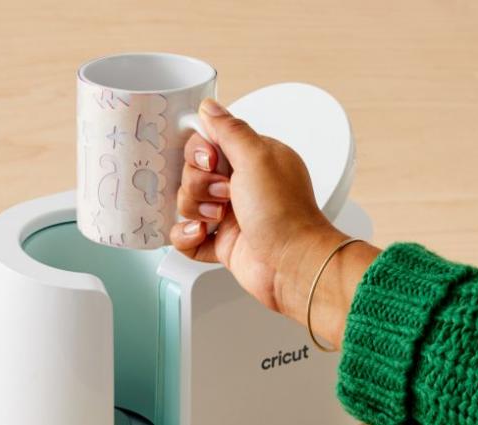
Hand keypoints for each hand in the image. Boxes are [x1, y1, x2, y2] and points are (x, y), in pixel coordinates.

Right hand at [170, 97, 378, 346]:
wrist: (292, 264)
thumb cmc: (283, 213)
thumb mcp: (258, 157)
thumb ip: (230, 129)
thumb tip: (210, 107)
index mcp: (250, 160)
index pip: (205, 145)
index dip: (198, 153)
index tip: (210, 162)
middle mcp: (238, 186)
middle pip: (191, 175)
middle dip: (198, 185)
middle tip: (224, 194)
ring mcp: (227, 216)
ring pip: (186, 205)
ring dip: (196, 211)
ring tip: (220, 218)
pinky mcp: (219, 244)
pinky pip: (185, 237)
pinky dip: (187, 237)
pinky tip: (202, 235)